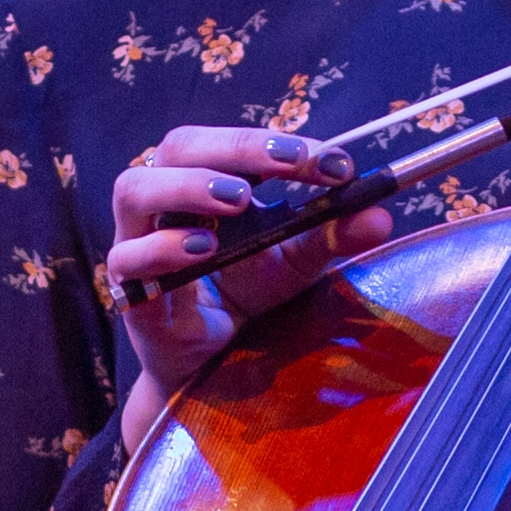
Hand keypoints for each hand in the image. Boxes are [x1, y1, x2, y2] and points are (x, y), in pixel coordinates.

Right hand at [104, 123, 392, 450]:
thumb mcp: (297, 263)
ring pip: (135, 188)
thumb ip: (332, 236)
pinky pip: (130, 259)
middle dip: (236, 148)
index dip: (278, 144)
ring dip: (189, 186)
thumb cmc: (245, 297)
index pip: (230, 144)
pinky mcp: (131, 291)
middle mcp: (164, 203)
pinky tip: (205, 250)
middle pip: (179, 147)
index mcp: (203, 181)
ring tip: (238, 200)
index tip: (333, 164)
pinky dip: (165, 248)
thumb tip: (381, 213)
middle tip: (289, 164)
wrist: (213, 367)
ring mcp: (139, 243)